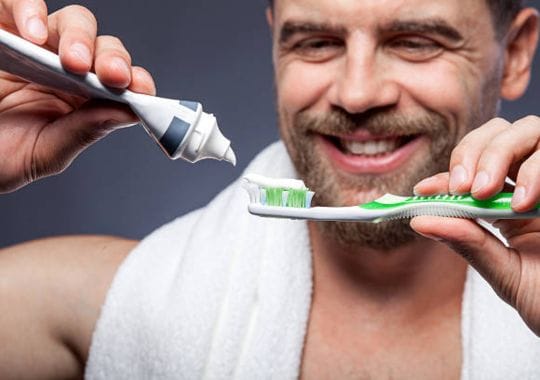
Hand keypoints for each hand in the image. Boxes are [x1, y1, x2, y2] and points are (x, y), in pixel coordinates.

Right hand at [0, 0, 155, 192]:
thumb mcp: (43, 153)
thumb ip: (83, 132)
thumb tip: (128, 112)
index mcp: (83, 99)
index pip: (120, 81)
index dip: (136, 81)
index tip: (142, 90)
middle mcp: (65, 70)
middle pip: (103, 48)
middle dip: (113, 59)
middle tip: (111, 76)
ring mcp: (35, 47)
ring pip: (74, 22)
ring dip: (80, 37)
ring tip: (73, 62)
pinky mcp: (1, 27)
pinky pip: (17, 2)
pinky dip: (29, 10)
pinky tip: (34, 35)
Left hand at [410, 116, 539, 335]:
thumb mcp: (505, 274)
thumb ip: (468, 244)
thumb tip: (419, 220)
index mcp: (509, 203)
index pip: (474, 167)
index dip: (446, 173)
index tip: (424, 190)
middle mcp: (534, 184)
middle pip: (500, 134)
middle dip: (475, 152)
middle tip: (464, 188)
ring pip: (529, 130)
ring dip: (500, 154)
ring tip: (485, 192)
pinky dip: (536, 170)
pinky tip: (525, 202)